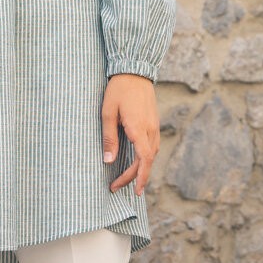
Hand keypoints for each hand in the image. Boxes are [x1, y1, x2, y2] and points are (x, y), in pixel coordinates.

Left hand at [101, 73, 158, 196]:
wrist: (134, 70)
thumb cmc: (118, 90)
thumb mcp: (108, 113)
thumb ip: (109, 138)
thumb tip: (109, 161)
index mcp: (139, 129)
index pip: (143, 160)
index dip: (139, 178)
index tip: (135, 192)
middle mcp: (150, 129)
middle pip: (147, 161)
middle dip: (134, 177)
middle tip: (116, 186)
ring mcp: (154, 126)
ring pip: (151, 154)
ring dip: (141, 168)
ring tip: (128, 179)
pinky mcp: (153, 122)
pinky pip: (152, 145)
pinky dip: (145, 157)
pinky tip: (136, 161)